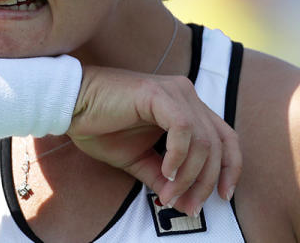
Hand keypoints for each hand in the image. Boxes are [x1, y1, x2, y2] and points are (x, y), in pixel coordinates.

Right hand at [67, 65, 240, 216]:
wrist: (70, 106)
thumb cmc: (99, 126)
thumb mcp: (138, 159)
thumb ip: (162, 176)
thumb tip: (181, 200)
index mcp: (185, 107)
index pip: (224, 138)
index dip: (230, 169)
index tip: (223, 197)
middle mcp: (185, 95)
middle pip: (217, 144)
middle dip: (206, 182)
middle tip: (189, 206)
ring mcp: (174, 92)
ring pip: (203, 140)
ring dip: (189, 175)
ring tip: (170, 193)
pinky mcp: (158, 94)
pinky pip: (183, 129)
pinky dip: (179, 156)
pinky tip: (166, 171)